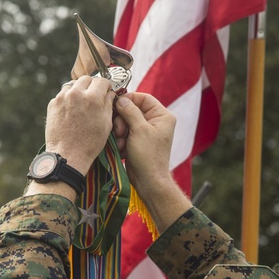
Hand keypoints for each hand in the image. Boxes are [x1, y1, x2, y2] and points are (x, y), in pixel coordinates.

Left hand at [44, 75, 114, 175]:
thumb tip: (109, 93)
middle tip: (94, 96)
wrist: (67, 155)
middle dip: (92, 85)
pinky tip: (72, 111)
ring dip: (79, 90)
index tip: (106, 90)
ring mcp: (62, 98)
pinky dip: (68, 99)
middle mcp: (76, 94)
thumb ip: (108, 104)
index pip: (101, 80)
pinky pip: (63, 95)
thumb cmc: (89, 143)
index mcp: (92, 98)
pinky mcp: (53, 104)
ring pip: (73, 85)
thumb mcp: (106, 124)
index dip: (106, 85)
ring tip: (82, 104)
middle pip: (86, 79)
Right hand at [114, 92, 190, 230]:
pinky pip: (125, 133)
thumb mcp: (139, 130)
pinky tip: (122, 148)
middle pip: (132, 110)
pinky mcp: (138, 141)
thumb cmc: (148, 156)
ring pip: (126, 122)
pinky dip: (121, 140)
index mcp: (162, 116)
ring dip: (120, 131)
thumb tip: (121, 99)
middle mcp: (155, 122)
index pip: (144, 98)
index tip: (116, 104)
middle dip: (123, 120)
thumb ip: (130, 111)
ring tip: (121, 143)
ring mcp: (146, 132)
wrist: (148, 181)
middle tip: (120, 131)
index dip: (129, 99)